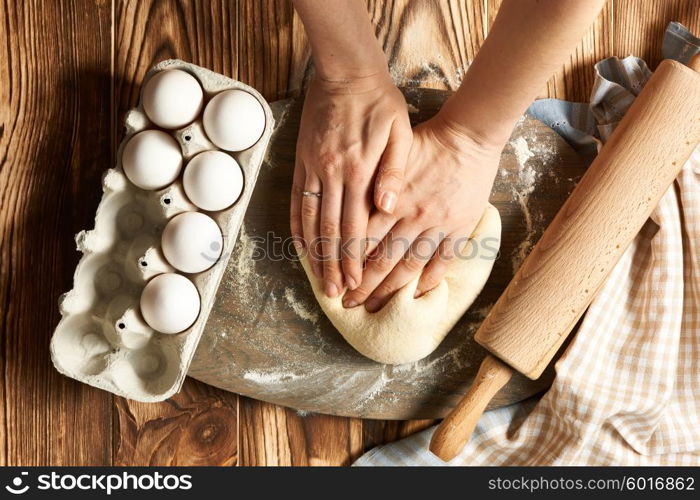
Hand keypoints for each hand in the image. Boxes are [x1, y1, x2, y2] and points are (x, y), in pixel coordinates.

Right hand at [290, 72, 411, 297]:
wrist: (345, 72)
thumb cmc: (379, 102)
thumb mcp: (400, 133)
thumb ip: (394, 171)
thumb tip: (388, 206)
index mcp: (357, 170)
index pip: (355, 224)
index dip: (354, 256)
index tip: (355, 280)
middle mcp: (331, 173)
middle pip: (331, 229)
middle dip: (333, 264)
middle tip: (335, 292)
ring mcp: (312, 168)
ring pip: (310, 219)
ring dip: (314, 252)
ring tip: (318, 279)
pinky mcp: (302, 162)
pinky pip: (297, 200)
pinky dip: (297, 225)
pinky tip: (299, 245)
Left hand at [342, 114, 502, 311]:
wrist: (469, 135)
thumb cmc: (427, 141)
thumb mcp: (391, 154)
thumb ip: (372, 182)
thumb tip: (349, 208)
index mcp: (391, 200)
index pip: (362, 239)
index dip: (347, 262)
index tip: (336, 279)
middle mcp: (413, 216)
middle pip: (382, 259)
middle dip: (363, 285)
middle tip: (348, 303)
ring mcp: (438, 224)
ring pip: (409, 266)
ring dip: (390, 290)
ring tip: (375, 306)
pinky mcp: (460, 227)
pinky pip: (443, 260)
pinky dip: (430, 279)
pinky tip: (416, 294)